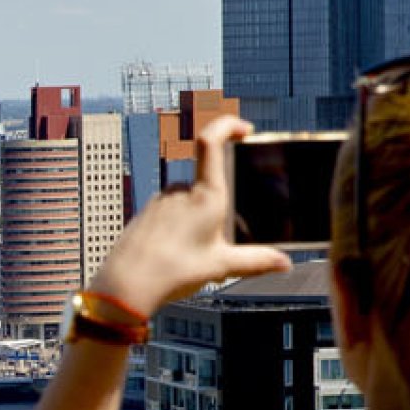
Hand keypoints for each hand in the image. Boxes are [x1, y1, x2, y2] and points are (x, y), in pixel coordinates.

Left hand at [88, 116, 293, 315]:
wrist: (126, 284)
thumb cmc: (173, 271)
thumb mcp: (221, 266)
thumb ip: (256, 260)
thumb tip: (283, 262)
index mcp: (205, 195)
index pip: (212, 141)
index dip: (227, 125)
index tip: (244, 129)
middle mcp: (181, 190)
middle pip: (206, 183)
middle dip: (218, 205)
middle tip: (219, 239)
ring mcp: (162, 199)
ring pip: (189, 202)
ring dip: (198, 220)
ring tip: (196, 254)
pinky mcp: (148, 212)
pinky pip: (171, 213)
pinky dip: (180, 227)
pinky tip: (178, 253)